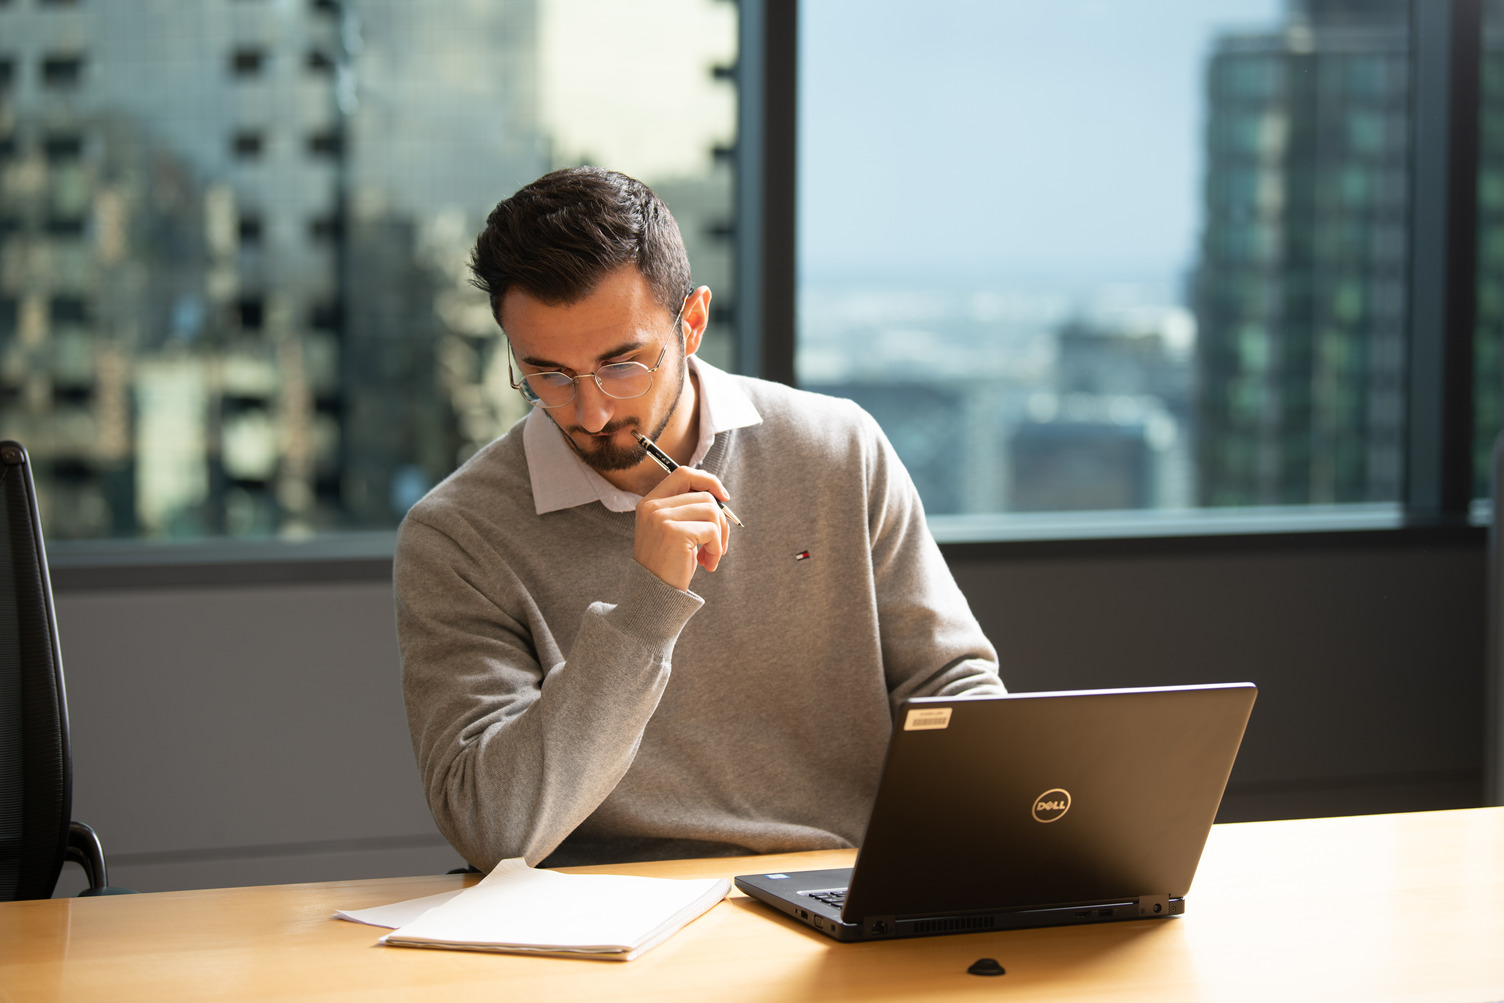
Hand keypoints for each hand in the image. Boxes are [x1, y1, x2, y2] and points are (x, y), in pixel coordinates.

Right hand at [633, 467, 732, 591]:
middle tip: (719, 544)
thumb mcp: (675, 532)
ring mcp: (661, 518)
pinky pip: (712, 530)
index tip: (724, 497)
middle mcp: (653, 506)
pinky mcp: (674, 532)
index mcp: (650, 502)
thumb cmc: (669, 566)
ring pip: (712, 511)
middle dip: (721, 520)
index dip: (708, 481)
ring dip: (720, 537)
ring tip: (711, 556)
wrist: (653, 596)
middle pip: (704, 495)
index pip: (683, 474)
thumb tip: (720, 495)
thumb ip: (688, 511)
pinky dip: (716, 548)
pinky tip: (707, 564)